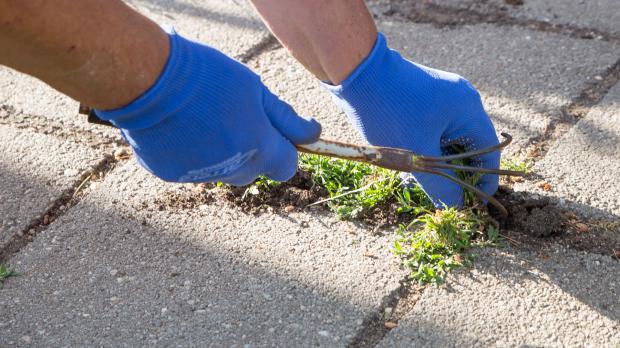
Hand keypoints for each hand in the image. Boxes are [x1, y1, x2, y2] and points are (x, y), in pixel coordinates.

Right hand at [95, 29, 320, 185]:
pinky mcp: (172, 175)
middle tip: (233, 119)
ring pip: (221, 170)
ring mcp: (201, 176)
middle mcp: (233, 169)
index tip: (275, 133)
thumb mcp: (255, 89)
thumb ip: (285, 118)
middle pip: (254, 171)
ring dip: (220, 152)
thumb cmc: (208, 77)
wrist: (150, 81)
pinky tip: (180, 127)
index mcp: (259, 149)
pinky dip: (191, 154)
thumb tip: (312, 134)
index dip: (284, 150)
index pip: (287, 166)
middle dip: (251, 151)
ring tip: (202, 119)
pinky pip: (191, 169)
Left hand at [324, 33, 498, 206]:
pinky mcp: (421, 99)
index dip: (484, 181)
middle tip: (444, 199)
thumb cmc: (389, 109)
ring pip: (446, 141)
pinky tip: (408, 166)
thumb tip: (455, 207)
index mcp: (468, 108)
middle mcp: (460, 100)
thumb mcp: (416, 151)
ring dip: (437, 164)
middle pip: (468, 147)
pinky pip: (431, 131)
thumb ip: (439, 184)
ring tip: (421, 183)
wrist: (355, 70)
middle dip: (456, 175)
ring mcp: (440, 98)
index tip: (474, 207)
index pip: (489, 152)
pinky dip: (425, 149)